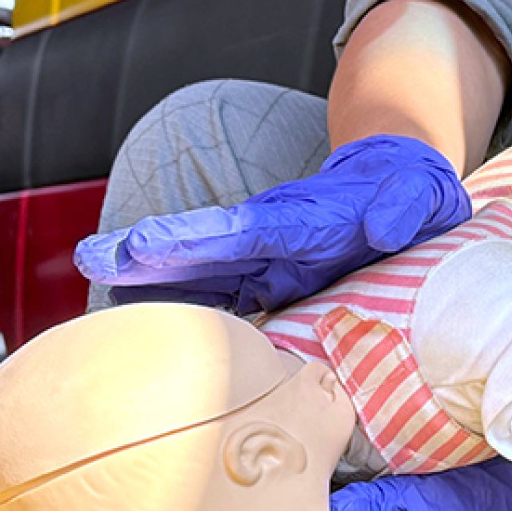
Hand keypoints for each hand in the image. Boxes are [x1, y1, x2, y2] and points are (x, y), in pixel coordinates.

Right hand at [74, 135, 470, 313]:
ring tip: (97, 287)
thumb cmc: (409, 194)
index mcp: (302, 222)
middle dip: (148, 256)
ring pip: (201, 275)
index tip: (144, 244)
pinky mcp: (271, 282)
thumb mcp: (419, 194)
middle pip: (202, 251)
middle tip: (92, 259)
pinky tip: (142, 321)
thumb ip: (403, 205)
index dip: (194, 243)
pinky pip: (222, 298)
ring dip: (151, 282)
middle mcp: (272, 241)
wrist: (398, 189)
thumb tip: (384, 225)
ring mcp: (266, 262)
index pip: (240, 233)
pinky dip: (183, 307)